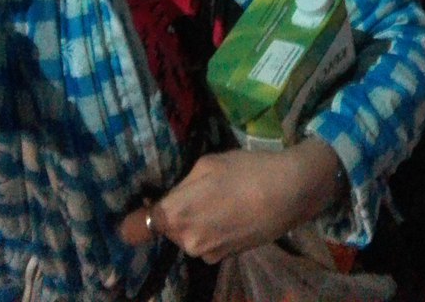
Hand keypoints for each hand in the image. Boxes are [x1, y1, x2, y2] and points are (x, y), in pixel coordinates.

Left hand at [119, 139, 343, 263]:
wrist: (289, 193)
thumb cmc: (245, 170)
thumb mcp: (207, 165)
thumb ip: (181, 186)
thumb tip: (168, 199)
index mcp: (175, 214)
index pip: (135, 229)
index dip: (134, 220)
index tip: (140, 209)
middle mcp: (185, 240)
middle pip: (168, 227)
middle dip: (177, 212)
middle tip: (199, 191)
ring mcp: (206, 253)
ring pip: (189, 235)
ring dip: (196, 221)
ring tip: (222, 199)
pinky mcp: (225, 258)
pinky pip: (207, 242)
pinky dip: (214, 230)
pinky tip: (233, 212)